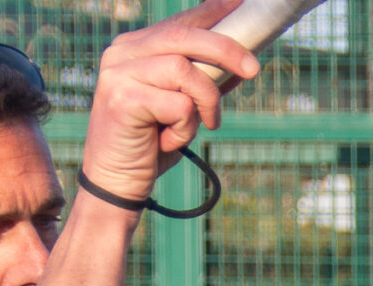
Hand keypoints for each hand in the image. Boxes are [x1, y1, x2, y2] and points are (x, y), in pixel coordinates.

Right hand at [82, 0, 259, 204]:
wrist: (117, 181)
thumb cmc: (152, 143)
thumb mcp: (185, 108)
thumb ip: (206, 82)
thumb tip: (244, 64)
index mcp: (137, 47)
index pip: (180, 21)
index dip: (212, 11)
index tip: (241, 3)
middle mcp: (123, 51)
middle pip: (184, 35)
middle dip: (226, 49)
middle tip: (254, 69)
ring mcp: (118, 72)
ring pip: (184, 70)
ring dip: (206, 101)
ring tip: (202, 125)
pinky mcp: (121, 98)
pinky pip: (177, 104)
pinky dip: (185, 127)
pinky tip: (169, 140)